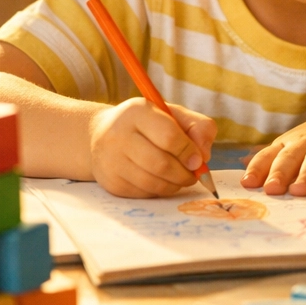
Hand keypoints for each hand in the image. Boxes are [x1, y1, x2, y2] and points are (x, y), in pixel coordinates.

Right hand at [89, 98, 216, 197]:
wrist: (102, 136)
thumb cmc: (148, 124)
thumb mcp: (175, 114)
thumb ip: (199, 127)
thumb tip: (203, 156)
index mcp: (137, 112)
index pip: (169, 136)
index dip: (188, 151)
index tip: (199, 159)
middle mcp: (118, 135)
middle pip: (160, 163)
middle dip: (184, 173)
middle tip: (194, 174)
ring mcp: (111, 161)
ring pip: (152, 182)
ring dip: (175, 184)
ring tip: (182, 178)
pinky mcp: (111, 182)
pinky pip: (143, 193)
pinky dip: (160, 190)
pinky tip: (164, 181)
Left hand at [240, 109, 305, 195]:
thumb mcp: (294, 144)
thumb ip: (272, 158)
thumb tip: (243, 168)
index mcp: (289, 143)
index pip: (269, 155)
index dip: (258, 169)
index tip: (247, 183)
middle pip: (291, 157)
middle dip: (280, 173)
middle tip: (271, 189)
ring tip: (299, 191)